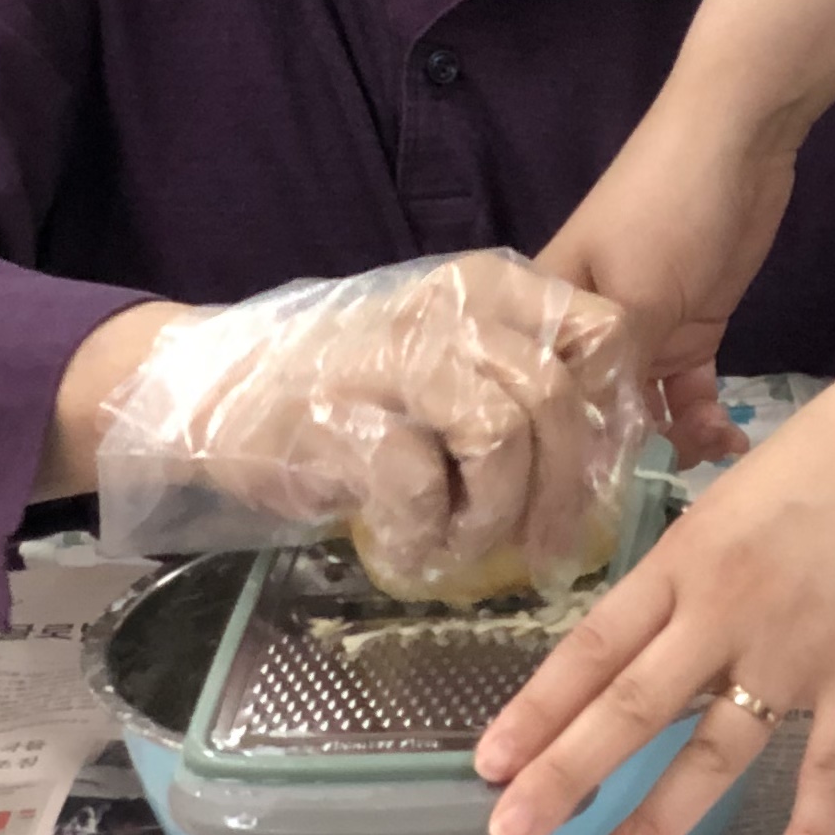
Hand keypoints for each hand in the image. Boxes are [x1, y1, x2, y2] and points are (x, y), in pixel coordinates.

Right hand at [100, 250, 647, 601]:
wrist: (223, 388)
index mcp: (492, 286)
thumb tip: (608, 456)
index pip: (604, 334)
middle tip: (544, 549)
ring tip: (464, 542)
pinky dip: (426, 534)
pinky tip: (410, 545)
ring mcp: (392, 360)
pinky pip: (420, 485)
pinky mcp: (341, 419)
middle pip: (556, 400)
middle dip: (562, 492)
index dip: (611, 415)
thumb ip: (527, 382)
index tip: (593, 475)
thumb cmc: (355, 386)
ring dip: (494, 515)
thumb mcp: (455, 356)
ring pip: (500, 438)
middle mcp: (450, 309)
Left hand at [473, 376, 834, 834]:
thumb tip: (657, 632)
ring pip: (712, 755)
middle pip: (631, 707)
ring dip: (653, 822)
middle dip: (564, 775)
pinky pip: (827, 772)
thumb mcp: (734, 495)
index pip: (595, 646)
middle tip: (508, 833)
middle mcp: (726, 612)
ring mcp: (795, 653)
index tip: (490, 761)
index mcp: (689, 557)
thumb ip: (697, 568)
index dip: (539, 707)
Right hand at [539, 110, 801, 470]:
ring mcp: (640, 331)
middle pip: (581, 410)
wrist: (741, 141)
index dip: (536, 450)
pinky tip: (727, 446)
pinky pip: (686, 394)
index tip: (550, 506)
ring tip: (687, 476)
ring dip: (662, 445)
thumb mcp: (632, 292)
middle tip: (625, 512)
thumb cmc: (664, 206)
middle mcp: (584, 330)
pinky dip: (703, 423)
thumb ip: (609, 369)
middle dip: (601, 460)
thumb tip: (583, 453)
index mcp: (547, 311)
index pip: (526, 395)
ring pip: (638, 410)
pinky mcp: (689, 331)